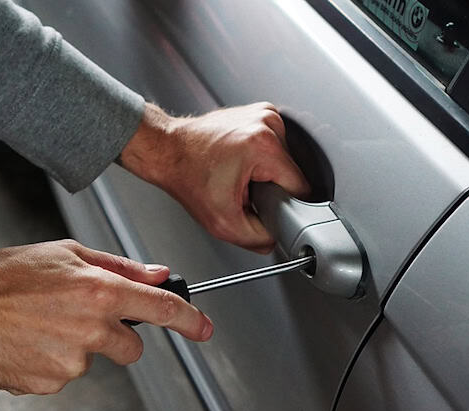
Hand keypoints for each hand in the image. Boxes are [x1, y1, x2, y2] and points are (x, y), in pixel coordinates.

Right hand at [0, 240, 212, 394]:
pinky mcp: (50, 383)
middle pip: (131, 348)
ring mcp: (71, 361)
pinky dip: (50, 362)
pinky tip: (28, 342)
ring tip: (40, 325)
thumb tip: (158, 275)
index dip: (190, 320)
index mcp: (100, 292)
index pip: (162, 309)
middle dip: (116, 337)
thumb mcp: (66, 253)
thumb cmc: (6, 275)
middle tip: (79, 317)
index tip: (204, 328)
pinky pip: (63, 376)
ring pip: (92, 360)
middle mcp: (91, 329)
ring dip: (75, 347)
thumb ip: (119, 266)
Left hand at [119, 102, 310, 252]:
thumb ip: (258, 239)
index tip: (263, 204)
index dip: (284, 204)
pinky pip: (275, 146)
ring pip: (285, 160)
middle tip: (244, 190)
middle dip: (272, 187)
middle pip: (292, 173)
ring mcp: (264, 114)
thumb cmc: (187, 176)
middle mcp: (267, 123)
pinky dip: (262, 158)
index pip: (301, 187)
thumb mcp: (223, 223)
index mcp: (264, 146)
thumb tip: (277, 238)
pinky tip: (241, 162)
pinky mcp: (260, 113)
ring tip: (240, 174)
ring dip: (267, 173)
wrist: (168, 150)